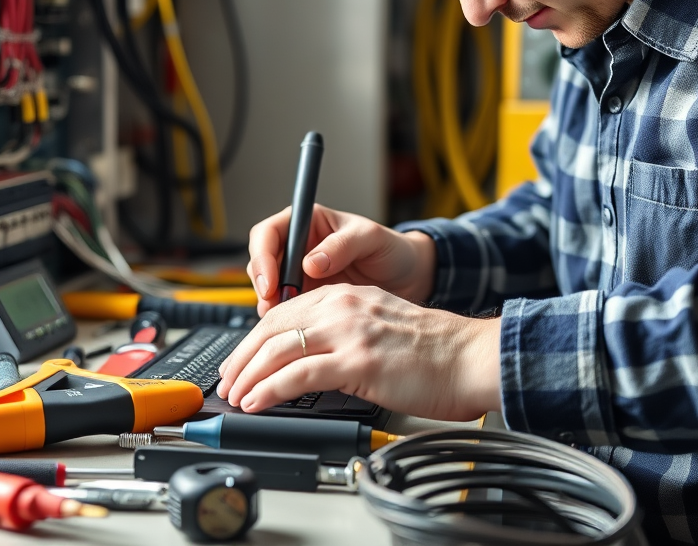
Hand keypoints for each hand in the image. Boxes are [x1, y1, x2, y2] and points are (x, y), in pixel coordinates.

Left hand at [216, 285, 501, 421]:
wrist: (470, 357)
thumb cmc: (433, 350)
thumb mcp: (378, 324)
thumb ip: (344, 331)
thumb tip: (308, 358)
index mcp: (346, 295)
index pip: (283, 311)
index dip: (254, 338)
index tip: (240, 360)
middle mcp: (343, 307)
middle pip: (272, 327)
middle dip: (242, 357)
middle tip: (227, 381)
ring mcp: (350, 333)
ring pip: (278, 349)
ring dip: (249, 376)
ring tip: (235, 395)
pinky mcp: (358, 361)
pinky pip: (298, 375)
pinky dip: (270, 390)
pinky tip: (257, 402)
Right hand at [247, 205, 435, 315]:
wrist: (408, 278)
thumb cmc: (391, 250)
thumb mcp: (371, 239)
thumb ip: (342, 245)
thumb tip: (311, 262)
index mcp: (308, 223)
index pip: (268, 233)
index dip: (262, 256)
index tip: (270, 281)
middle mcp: (298, 247)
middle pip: (261, 262)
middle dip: (262, 284)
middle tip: (273, 304)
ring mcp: (300, 275)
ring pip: (268, 288)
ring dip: (271, 304)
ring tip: (284, 320)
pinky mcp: (307, 298)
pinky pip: (285, 308)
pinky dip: (285, 319)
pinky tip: (294, 328)